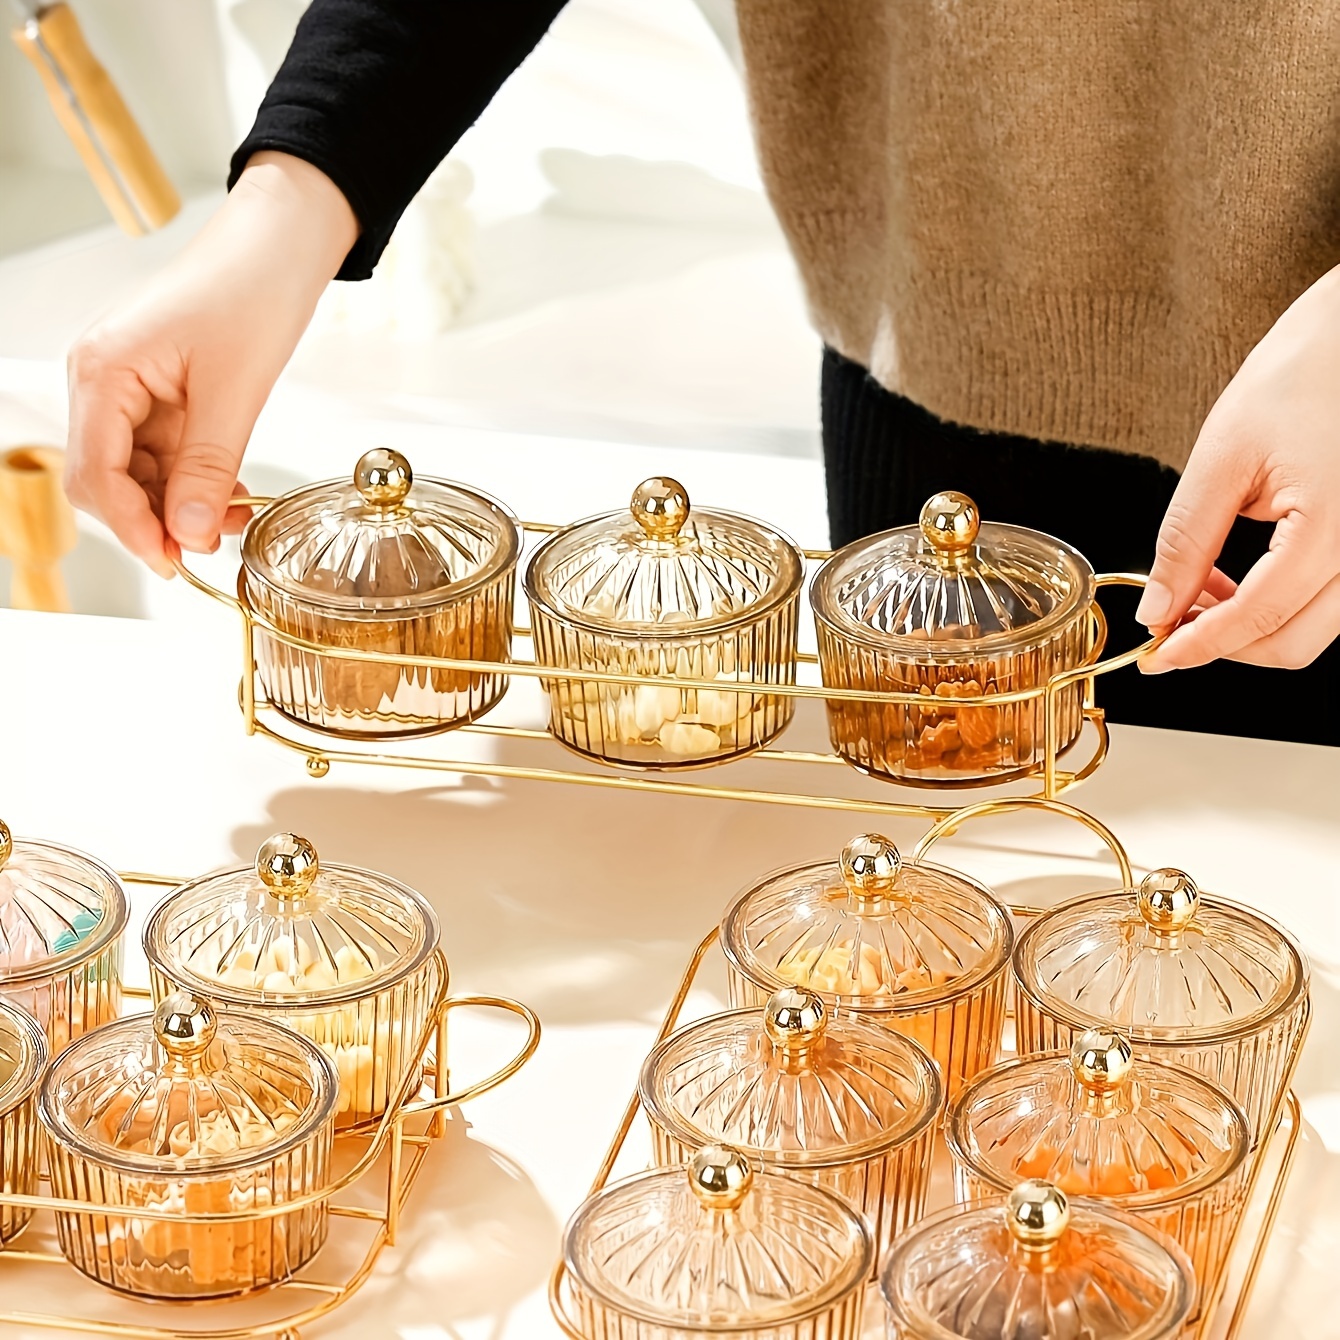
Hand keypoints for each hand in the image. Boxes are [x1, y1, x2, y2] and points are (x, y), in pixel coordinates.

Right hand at [64, 153, 357, 575]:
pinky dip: (192, 480)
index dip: (131, 527)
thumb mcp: (236, 391)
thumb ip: (207, 467)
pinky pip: (162, 454)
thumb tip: (188, 533)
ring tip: (232, 517)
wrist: (278, 245)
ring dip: (178, 504)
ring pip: (136, 472)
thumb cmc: (252, 291)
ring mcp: (126, 387)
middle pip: (105, 480)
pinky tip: (230, 493)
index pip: (95, 474)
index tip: (172, 563)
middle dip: (153, 519)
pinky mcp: (156, 393)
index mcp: (103, 371)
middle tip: (207, 547)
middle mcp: (100, 379)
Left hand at [1137, 264, 1339, 671]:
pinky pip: (1330, 602)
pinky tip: (1237, 578)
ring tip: (1197, 593)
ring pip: (1314, 630)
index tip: (1155, 653)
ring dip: (1250, 628)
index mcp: (1337, 528)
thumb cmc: (1307, 371)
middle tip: (1169, 623)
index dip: (1198, 645)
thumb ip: (1187, 540)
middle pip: (1293, 644)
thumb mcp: (1225, 455)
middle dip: (1223, 645)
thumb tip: (1158, 607)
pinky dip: (1279, 607)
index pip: (1259, 618)